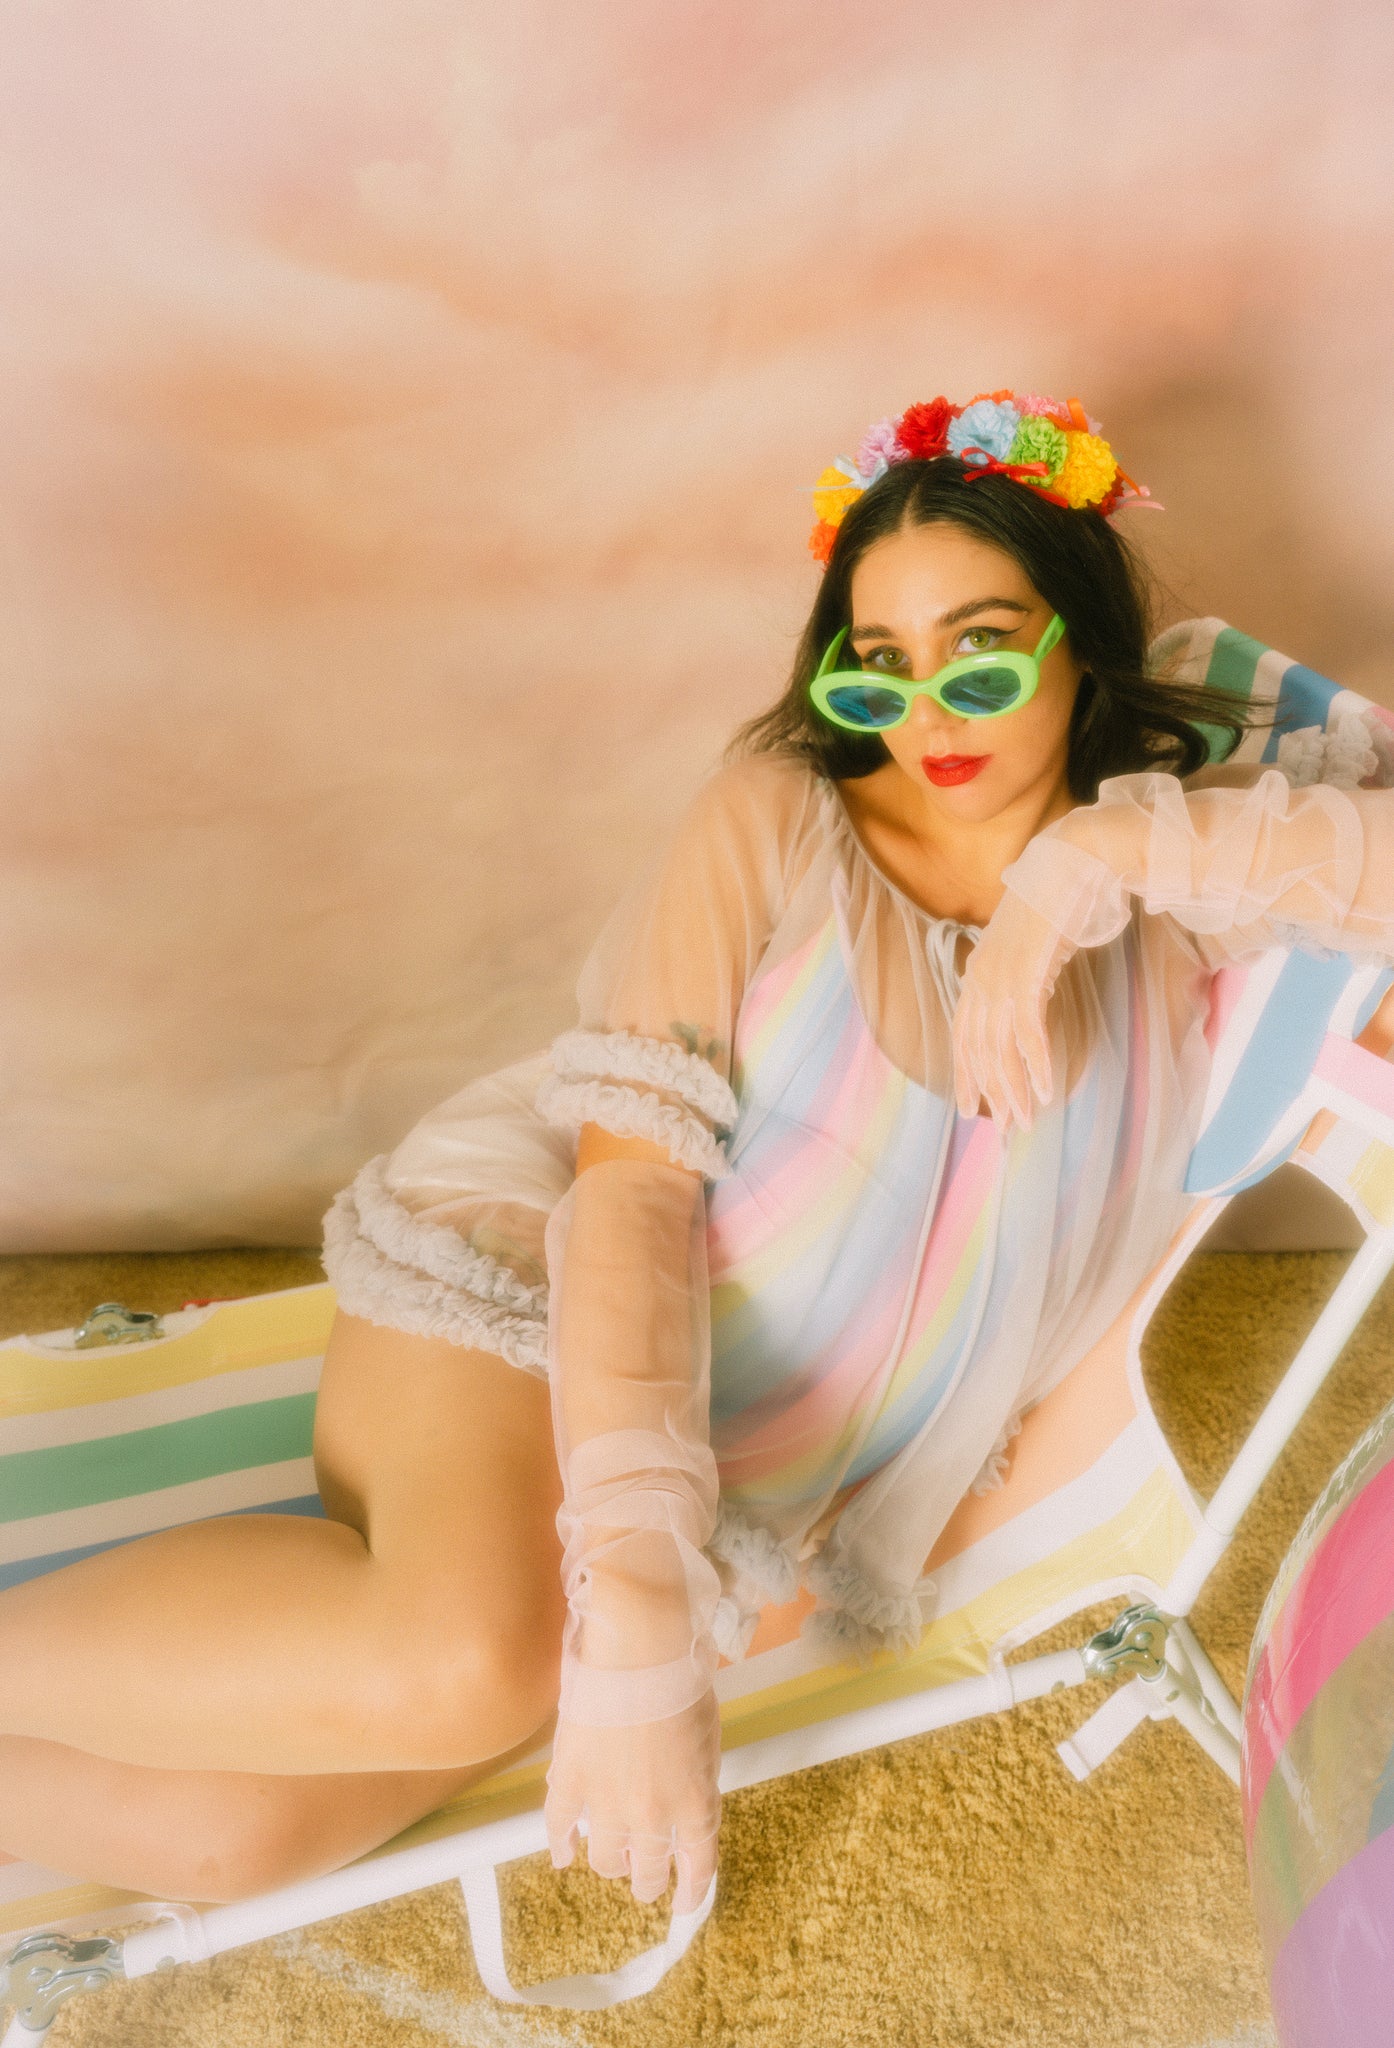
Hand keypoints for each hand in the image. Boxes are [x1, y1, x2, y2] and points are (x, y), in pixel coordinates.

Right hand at [544, 1687, 721, 1912]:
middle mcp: (653, 1817)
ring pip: (605, 1860)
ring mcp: (608, 1803)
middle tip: (644, 1878)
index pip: (697, 1868)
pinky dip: (560, 1843)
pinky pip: (559, 1826)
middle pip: (647, 1874)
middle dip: (648, 1881)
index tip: (683, 1902)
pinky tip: (563, 1853)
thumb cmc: (684, 1685)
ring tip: (612, 1857)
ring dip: (611, 1862)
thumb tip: (683, 1807)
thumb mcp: (709, 1742)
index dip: (690, 1892)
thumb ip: (696, 1783)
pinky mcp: (572, 1781)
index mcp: (696, 1806)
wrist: (640, 1652)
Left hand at [951, 887, 1074, 1130]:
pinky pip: (1028, 1031)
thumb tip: (1025, 1008)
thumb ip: (1021, 977)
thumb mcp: (1031, 947)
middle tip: (1007, 1127)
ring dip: (1014, 1087)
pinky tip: (1046, 1087)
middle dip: (992, 1091)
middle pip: (978, 1048)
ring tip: (1026, 1118)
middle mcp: (982, 976)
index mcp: (979, 971)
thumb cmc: (1059, 903)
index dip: (967, 1073)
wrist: (1074, 860)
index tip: (973, 1107)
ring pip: (1000, 1047)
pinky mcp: (1028, 974)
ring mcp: (1002, 975)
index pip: (963, 1034)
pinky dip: (1036, 1063)